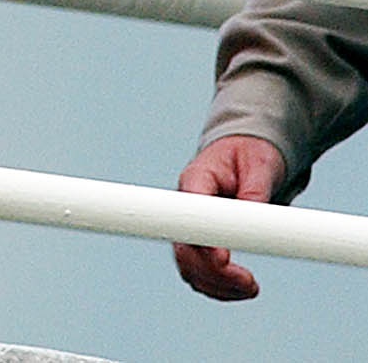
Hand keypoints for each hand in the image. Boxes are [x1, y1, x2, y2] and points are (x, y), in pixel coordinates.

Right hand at [172, 135, 286, 300]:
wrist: (247, 155)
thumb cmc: (251, 155)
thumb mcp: (260, 164)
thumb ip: (256, 189)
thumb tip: (255, 217)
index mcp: (196, 180)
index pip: (189, 212)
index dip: (202, 240)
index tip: (224, 261)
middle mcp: (186, 205)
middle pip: (184, 247)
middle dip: (213, 272)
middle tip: (250, 282)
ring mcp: (190, 224)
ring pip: (188, 265)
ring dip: (215, 285)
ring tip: (250, 289)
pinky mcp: (200, 240)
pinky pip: (198, 271)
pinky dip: (216, 287)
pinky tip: (240, 290)